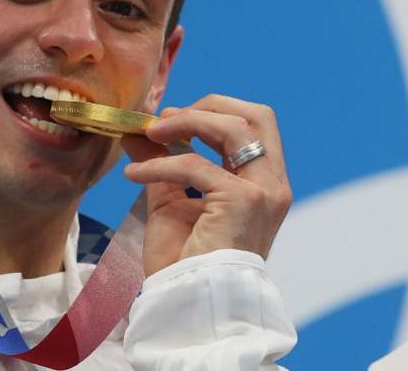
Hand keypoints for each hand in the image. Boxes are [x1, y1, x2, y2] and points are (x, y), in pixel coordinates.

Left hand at [122, 94, 291, 276]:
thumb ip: (161, 162)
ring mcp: (263, 193)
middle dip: (207, 106)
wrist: (187, 301)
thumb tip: (137, 130)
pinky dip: (159, 164)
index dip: (213, 111)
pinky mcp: (243, 201)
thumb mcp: (170, 200)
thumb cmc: (184, 261)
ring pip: (232, 127)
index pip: (254, 126)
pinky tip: (134, 175)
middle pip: (255, 116)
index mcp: (264, 184)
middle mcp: (273, 186)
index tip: (171, 120)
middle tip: (165, 118)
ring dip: (184, 122)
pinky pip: (195, 164)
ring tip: (148, 134)